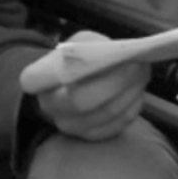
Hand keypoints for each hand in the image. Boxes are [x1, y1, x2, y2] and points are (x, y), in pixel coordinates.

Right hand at [25, 31, 147, 141]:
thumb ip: (95, 46)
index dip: (66, 70)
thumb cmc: (78, 58)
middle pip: (81, 100)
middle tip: (137, 64)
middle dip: (114, 82)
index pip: (36, 80)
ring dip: (130, 92)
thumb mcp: (81, 42)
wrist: (75, 83)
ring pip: (105, 113)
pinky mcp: (91, 136)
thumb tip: (122, 56)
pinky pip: (118, 123)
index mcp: (36, 80)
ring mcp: (70, 126)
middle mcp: (49, 107)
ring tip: (142, 72)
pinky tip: (137, 89)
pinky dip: (132, 105)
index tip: (94, 58)